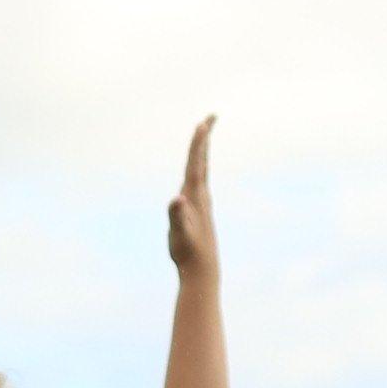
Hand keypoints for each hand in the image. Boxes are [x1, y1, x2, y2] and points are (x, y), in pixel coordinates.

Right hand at [166, 117, 217, 278]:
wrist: (201, 269)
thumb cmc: (187, 252)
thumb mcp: (178, 233)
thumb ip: (176, 215)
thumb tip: (177, 199)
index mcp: (195, 196)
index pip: (196, 164)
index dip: (198, 144)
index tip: (202, 124)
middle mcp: (201, 196)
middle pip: (202, 161)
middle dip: (204, 139)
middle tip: (210, 117)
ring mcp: (201, 203)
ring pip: (202, 170)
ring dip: (201, 152)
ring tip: (203, 138)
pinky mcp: (199, 211)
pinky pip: (199, 182)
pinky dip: (198, 170)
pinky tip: (197, 172)